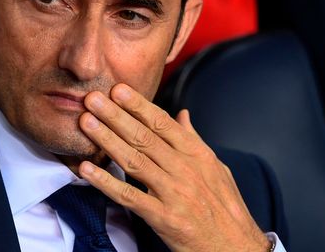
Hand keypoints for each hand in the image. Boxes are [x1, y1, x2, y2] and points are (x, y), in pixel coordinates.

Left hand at [78, 83, 269, 251]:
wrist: (238, 250)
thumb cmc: (226, 209)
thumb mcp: (217, 169)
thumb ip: (194, 141)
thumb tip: (183, 114)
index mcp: (197, 155)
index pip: (163, 123)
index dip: (138, 105)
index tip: (118, 89)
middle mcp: (185, 170)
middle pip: (144, 137)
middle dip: (115, 115)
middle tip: (92, 98)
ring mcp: (174, 194)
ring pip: (134, 160)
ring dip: (106, 140)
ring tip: (86, 123)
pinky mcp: (163, 218)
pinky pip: (129, 196)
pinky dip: (106, 182)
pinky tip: (86, 170)